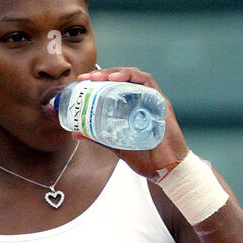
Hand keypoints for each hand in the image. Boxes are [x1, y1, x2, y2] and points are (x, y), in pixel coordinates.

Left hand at [73, 67, 188, 179]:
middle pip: (122, 78)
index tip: (82, 82)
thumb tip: (76, 133)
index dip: (98, 80)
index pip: (115, 85)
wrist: (166, 169)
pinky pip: (147, 81)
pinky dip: (131, 76)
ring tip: (98, 77)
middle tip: (86, 79)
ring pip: (133, 75)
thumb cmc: (147, 158)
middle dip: (102, 74)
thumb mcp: (116, 144)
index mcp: (133, 107)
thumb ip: (98, 137)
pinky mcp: (160, 102)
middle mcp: (143, 100)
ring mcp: (152, 100)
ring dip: (114, 72)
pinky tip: (116, 79)